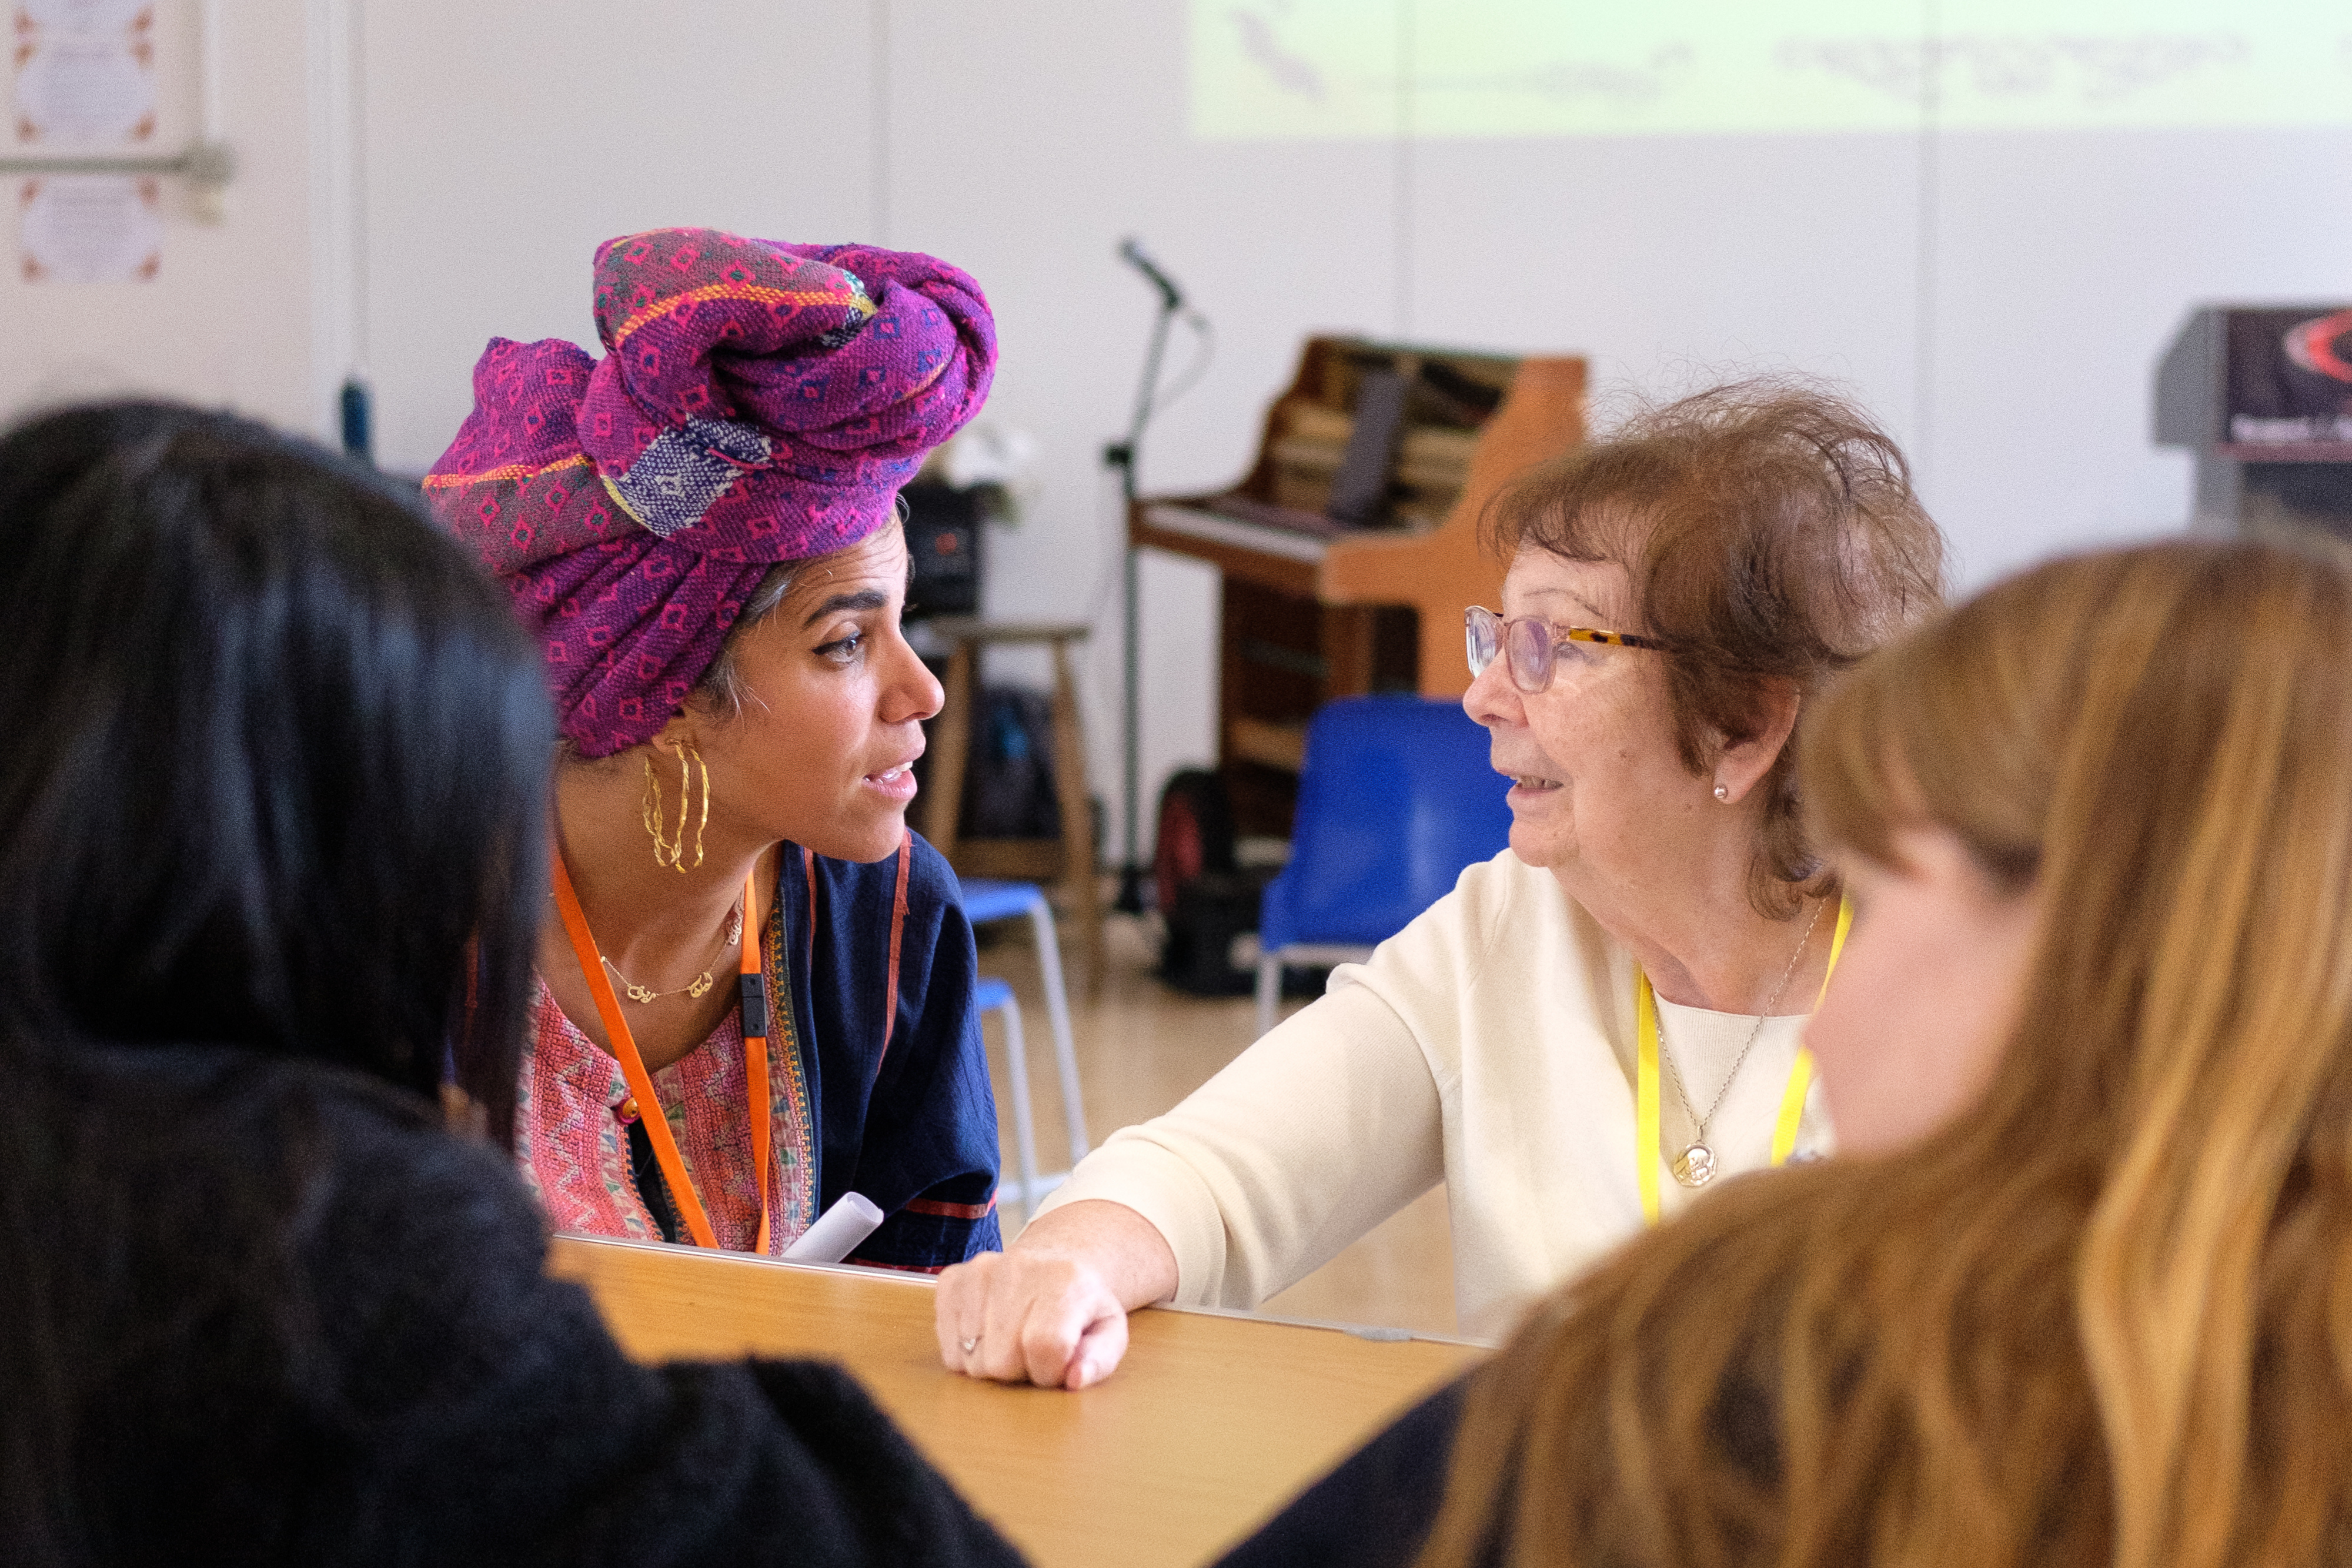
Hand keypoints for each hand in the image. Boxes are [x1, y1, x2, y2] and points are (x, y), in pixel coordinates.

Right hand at [935, 1249, 1129, 1388]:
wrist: (1054, 1261)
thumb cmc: (1080, 1305)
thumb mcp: (1108, 1330)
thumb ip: (1100, 1358)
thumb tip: (1075, 1378)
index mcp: (1065, 1280)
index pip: (1045, 1347)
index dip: (1050, 1371)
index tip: (1056, 1364)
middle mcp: (1018, 1268)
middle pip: (1002, 1360)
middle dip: (1020, 1370)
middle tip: (1033, 1350)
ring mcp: (979, 1272)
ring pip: (972, 1359)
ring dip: (993, 1364)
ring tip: (1013, 1341)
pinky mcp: (951, 1281)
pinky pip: (948, 1349)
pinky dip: (967, 1354)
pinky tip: (990, 1335)